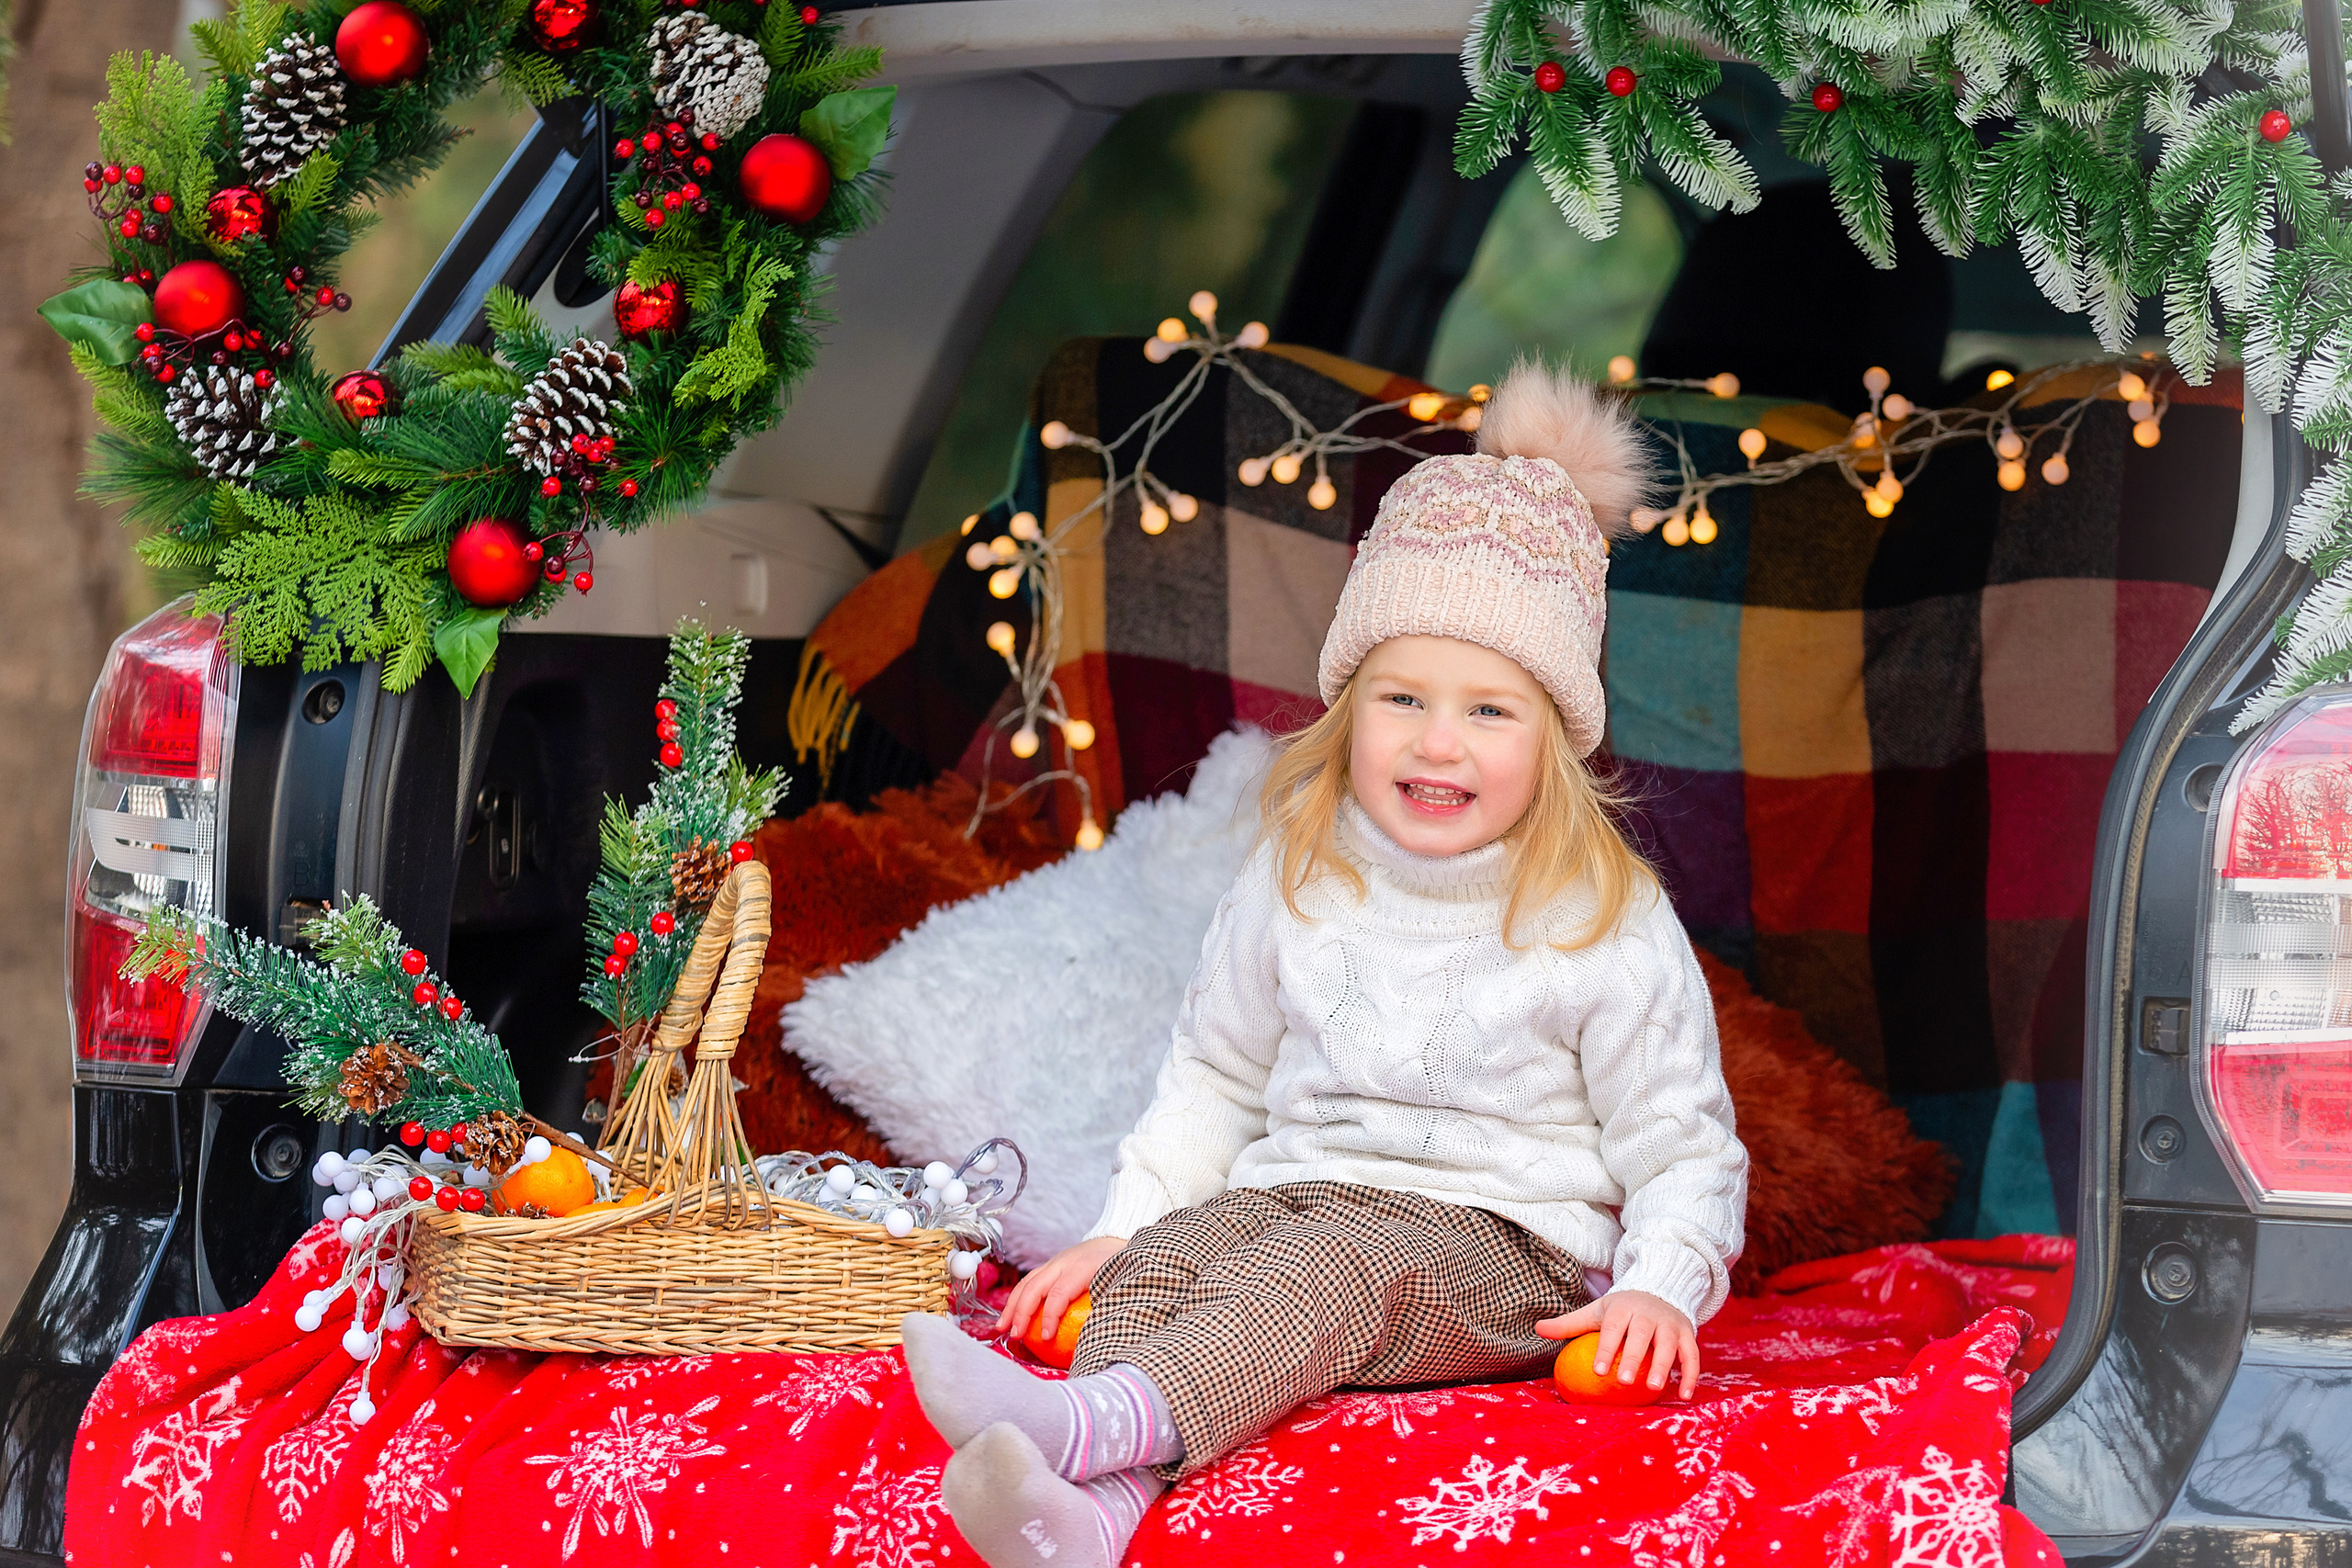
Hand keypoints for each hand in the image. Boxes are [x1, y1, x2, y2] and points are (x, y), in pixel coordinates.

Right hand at [997, 1234, 1127, 1342]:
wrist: (1117, 1236)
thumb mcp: (1121, 1282)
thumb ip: (1110, 1304)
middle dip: (1021, 1312)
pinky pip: (1029, 1280)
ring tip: (1002, 1328)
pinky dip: (1018, 1298)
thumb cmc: (1121, 1265)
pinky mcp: (1050, 1265)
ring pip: (1027, 1282)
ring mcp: (1054, 1262)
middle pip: (1035, 1286)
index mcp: (1081, 1267)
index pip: (1059, 1293)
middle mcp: (1063, 1262)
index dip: (1050, 1317)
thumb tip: (1102, 1337)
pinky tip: (1012, 1316)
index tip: (1046, 1338)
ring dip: (1012, 1305)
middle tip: (1015, 1336)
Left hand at [1536, 1290, 1699, 1398]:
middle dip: (1633, 1357)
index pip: (1612, 1328)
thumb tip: (1537, 1328)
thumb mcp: (1597, 1311)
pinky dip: (1690, 1374)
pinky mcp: (1688, 1334)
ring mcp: (1670, 1324)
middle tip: (1623, 1381)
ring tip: (1653, 1388)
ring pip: (1668, 1345)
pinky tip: (1684, 1394)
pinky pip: (1692, 1355)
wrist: (1659, 1290)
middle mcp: (1648, 1314)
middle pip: (1640, 1335)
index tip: (1597, 1371)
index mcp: (1622, 1308)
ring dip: (1664, 1365)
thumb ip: (1569, 1323)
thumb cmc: (1622, 1309)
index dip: (1605, 1348)